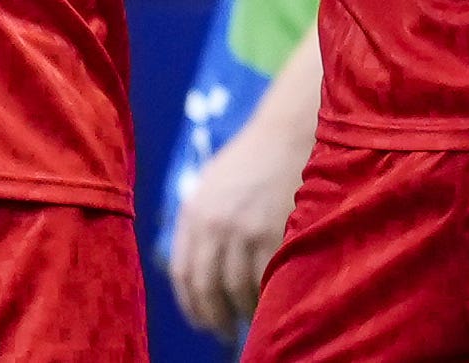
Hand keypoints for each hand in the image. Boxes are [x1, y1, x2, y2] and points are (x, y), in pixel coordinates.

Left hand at [167, 101, 307, 335]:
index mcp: (192, 211)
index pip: (183, 273)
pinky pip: (266, 280)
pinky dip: (268, 297)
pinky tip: (272, 302)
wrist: (285, 137)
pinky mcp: (272, 234)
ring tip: (252, 318)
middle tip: (226, 332)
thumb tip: (193, 269)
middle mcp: (212, 224)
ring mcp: (243, 231)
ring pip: (237, 289)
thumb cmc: (249, 161)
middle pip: (207, 288)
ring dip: (244, 311)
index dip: (191, 305)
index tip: (202, 322)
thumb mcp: (210, 186)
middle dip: (215, 317)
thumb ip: (198, 223)